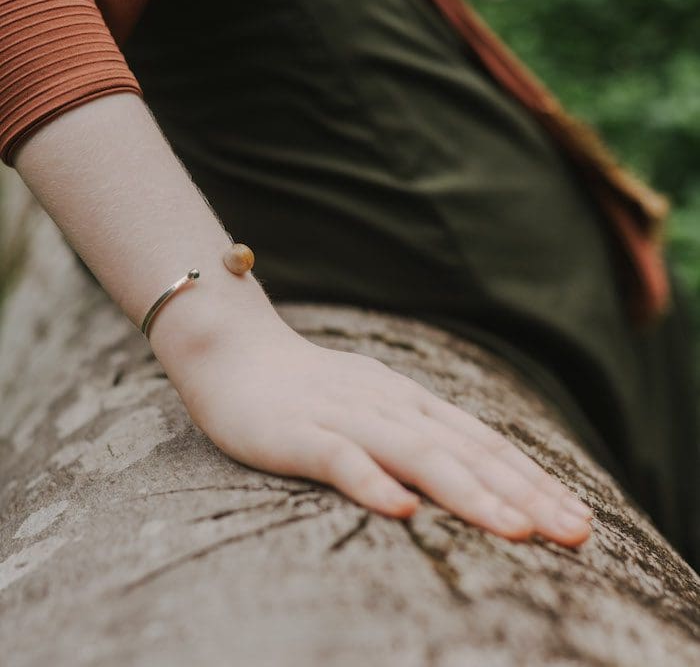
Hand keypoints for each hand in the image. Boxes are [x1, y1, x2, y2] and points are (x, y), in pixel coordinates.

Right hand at [166, 319, 592, 545]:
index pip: (483, 441)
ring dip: (468, 492)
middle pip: (464, 451)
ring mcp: (343, 417)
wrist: (236, 352)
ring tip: (517, 531)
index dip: (532, 478)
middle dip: (524, 494)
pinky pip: (339, 458)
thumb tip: (469, 470)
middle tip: (576, 533)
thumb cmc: (310, 388)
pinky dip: (372, 482)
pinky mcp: (297, 432)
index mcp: (410, 402)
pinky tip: (401, 511)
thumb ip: (416, 432)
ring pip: (415, 454)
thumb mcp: (375, 405)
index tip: (578, 516)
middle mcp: (388, 406)